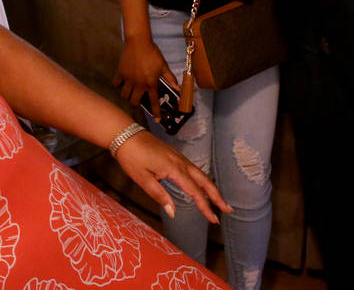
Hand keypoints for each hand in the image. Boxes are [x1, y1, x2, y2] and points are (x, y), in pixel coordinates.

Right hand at [113, 36, 178, 120]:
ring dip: (127, 95)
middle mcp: (139, 84)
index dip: (156, 112)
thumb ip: (170, 79)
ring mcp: (128, 79)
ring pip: (124, 95)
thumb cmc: (152, 53)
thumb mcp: (163, 66)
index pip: (154, 102)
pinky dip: (118, 84)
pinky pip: (116, 84)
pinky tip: (121, 82)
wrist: (139, 42)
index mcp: (150, 83)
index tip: (156, 120)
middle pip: (134, 102)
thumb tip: (179, 89)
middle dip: (136, 103)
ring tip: (130, 91)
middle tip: (138, 99)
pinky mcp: (120, 73)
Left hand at [113, 128, 232, 221]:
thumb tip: (173, 212)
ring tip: (219, 201)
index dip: (205, 207)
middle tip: (228, 210)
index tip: (213, 220)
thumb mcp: (142, 179)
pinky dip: (202, 179)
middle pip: (204, 180)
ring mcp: (179, 157)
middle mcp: (180, 162)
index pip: (194, 191)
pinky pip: (193, 168)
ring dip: (211, 188)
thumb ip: (159, 195)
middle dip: (217, 196)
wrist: (125, 135)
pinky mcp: (175, 155)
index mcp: (174, 168)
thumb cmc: (132, 157)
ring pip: (200, 174)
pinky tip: (202, 185)